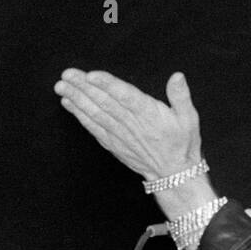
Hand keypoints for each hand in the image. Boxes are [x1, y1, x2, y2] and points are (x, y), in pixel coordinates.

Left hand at [54, 68, 201, 180]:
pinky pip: (94, 129)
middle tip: (67, 74)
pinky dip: (80, 117)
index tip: (91, 75)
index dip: (108, 85)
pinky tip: (69, 104)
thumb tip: (177, 76)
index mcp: (149, 115)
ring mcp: (120, 135)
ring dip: (77, 100)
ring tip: (61, 86)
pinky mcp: (114, 144)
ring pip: (96, 115)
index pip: (126, 97)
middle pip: (105, 103)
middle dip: (84, 88)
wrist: (174, 175)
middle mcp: (132, 125)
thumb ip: (181, 97)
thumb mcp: (189, 119)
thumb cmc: (182, 145)